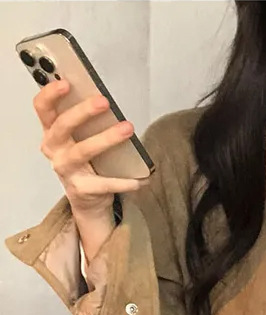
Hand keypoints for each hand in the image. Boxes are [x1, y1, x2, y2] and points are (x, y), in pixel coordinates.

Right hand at [33, 80, 145, 258]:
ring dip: (106, 139)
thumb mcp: (81, 141)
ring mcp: (66, 170)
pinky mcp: (81, 189)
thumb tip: (104, 100)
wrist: (88, 200)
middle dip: (83, 112)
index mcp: (52, 133)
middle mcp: (54, 150)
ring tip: (128, 129)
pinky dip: (124, 181)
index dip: (51, 94)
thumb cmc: (86, 163)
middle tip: (104, 101)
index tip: (67, 83)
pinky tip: (141, 179)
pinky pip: (105, 184)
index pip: (43, 109)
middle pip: (62, 127)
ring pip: (83, 151)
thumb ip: (86, 123)